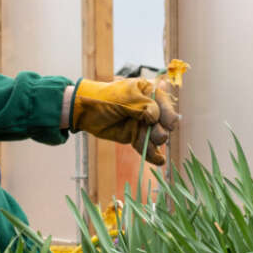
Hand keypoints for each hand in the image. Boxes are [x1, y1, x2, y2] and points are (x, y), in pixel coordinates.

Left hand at [67, 77, 181, 165]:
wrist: (86, 112)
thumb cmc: (105, 98)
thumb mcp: (125, 98)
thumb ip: (142, 106)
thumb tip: (155, 117)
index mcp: (148, 92)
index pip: (165, 104)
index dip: (167, 114)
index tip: (165, 123)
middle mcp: (149, 108)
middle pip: (163, 123)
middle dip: (159, 130)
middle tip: (154, 134)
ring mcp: (142, 123)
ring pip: (156, 136)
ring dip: (154, 142)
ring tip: (150, 145)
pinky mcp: (135, 136)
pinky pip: (146, 146)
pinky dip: (153, 154)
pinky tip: (159, 160)